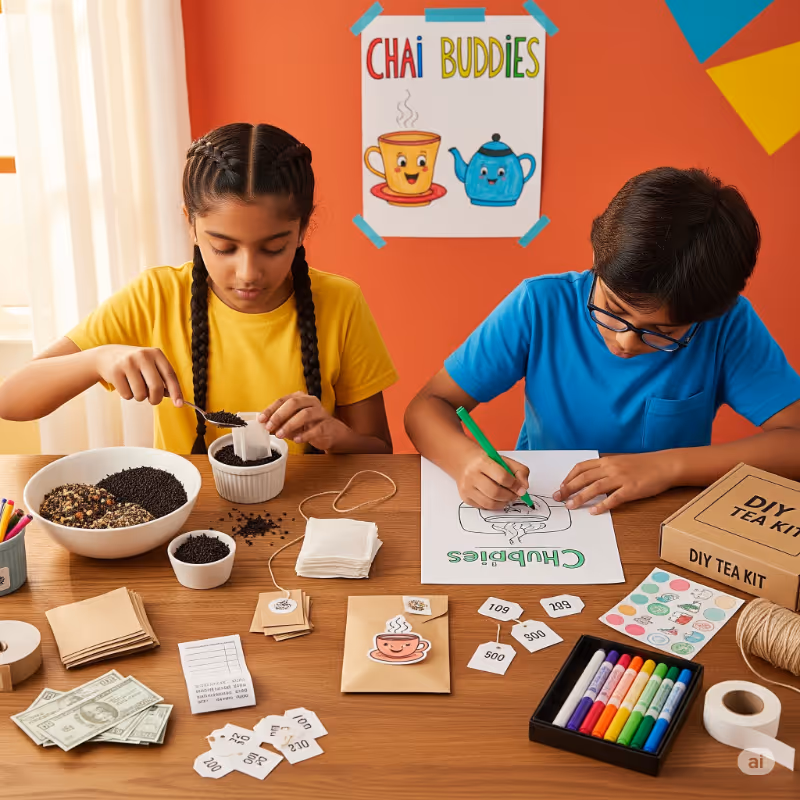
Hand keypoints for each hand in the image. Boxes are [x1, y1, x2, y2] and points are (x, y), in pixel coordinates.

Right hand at [93, 345, 182, 405]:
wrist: (106, 356)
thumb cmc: (136, 365)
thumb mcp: (150, 365)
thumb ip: (163, 379)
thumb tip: (175, 397)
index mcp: (156, 353)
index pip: (170, 375)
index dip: (176, 391)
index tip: (180, 404)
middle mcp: (143, 356)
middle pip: (156, 387)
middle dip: (156, 399)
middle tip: (153, 400)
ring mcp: (128, 363)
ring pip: (141, 394)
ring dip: (140, 397)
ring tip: (135, 387)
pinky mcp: (115, 372)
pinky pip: (127, 395)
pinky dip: (128, 395)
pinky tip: (124, 384)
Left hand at [259, 392, 347, 450]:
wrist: (333, 433)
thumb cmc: (311, 425)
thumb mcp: (293, 422)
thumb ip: (281, 423)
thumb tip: (265, 426)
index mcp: (301, 398)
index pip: (283, 400)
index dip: (271, 409)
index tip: (261, 419)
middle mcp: (311, 402)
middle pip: (294, 403)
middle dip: (279, 415)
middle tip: (269, 427)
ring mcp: (321, 413)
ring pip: (305, 414)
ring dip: (290, 425)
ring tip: (280, 435)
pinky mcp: (327, 425)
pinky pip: (316, 429)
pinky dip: (305, 435)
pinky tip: (297, 440)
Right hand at [456, 449, 529, 509]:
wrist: (465, 462)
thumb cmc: (487, 462)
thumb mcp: (505, 460)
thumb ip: (520, 471)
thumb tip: (524, 488)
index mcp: (482, 462)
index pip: (502, 477)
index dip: (515, 485)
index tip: (521, 488)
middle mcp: (471, 475)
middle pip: (495, 492)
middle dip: (509, 496)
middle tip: (515, 495)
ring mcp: (467, 487)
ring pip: (489, 503)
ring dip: (503, 503)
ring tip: (507, 497)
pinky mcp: (465, 497)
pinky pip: (483, 507)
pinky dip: (493, 505)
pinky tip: (496, 498)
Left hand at [554, 452, 678, 513]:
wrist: (665, 465)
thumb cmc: (644, 465)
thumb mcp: (621, 461)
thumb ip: (605, 468)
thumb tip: (590, 478)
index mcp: (607, 460)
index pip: (581, 467)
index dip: (569, 477)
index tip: (561, 486)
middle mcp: (611, 467)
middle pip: (584, 477)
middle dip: (568, 488)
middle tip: (558, 497)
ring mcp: (621, 478)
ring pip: (595, 487)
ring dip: (580, 497)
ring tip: (570, 506)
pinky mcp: (631, 489)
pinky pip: (614, 498)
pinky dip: (602, 505)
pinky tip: (594, 512)